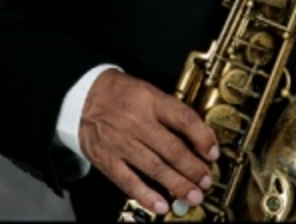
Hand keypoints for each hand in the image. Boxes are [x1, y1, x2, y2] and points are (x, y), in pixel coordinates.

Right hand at [79, 68, 218, 216]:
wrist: (82, 96)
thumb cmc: (118, 92)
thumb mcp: (147, 90)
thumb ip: (169, 111)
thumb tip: (196, 135)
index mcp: (149, 100)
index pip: (183, 118)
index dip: (202, 137)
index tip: (212, 151)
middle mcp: (136, 121)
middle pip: (172, 148)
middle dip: (193, 168)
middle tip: (206, 180)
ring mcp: (121, 141)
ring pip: (155, 168)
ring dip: (177, 185)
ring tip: (193, 195)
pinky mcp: (107, 159)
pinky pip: (129, 181)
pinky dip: (146, 195)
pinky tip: (161, 205)